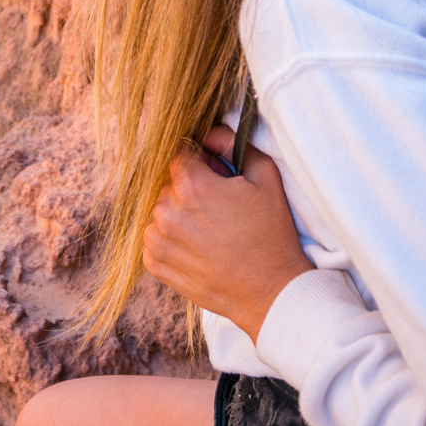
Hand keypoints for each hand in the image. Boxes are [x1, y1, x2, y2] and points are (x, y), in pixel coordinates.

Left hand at [142, 127, 314, 339]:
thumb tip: (210, 135)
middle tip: (220, 207)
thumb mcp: (264, 177)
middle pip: (170, 184)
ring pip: (160, 212)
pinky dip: (171, 240)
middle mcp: (168, 212)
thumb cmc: (271, 235)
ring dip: (179, 215)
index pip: (180, 155)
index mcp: (191, 186)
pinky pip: (154, 240)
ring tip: (210, 230)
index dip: (201, 162)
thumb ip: (233, 144)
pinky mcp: (158, 265)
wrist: (271, 291)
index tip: (216, 176)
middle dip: (191, 189)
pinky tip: (199, 247)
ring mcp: (159, 241)